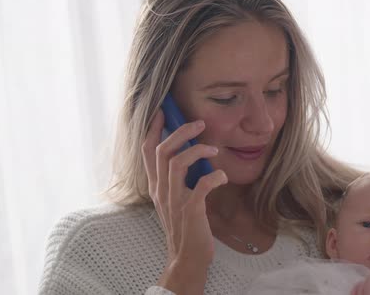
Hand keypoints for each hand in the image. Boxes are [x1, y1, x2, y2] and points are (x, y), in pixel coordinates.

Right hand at [141, 110, 226, 292]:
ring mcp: (174, 200)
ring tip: (214, 150)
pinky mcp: (190, 210)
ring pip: (177, 163)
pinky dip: (215, 177)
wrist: (187, 257)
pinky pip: (202, 185)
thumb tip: (191, 154)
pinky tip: (222, 177)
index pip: (147, 151)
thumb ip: (177, 179)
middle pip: (162, 150)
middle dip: (180, 131)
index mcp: (156, 186)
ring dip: (198, 151)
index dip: (153, 129)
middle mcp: (161, 190)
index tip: (162, 111)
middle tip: (200, 123)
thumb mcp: (174, 199)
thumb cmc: (185, 226)